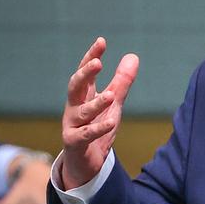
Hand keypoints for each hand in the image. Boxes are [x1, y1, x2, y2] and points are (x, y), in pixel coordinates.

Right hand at [61, 37, 138, 188]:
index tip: (101, 41)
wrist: (85, 162)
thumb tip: (132, 56)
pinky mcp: (75, 143)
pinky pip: (85, 135)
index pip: (85, 72)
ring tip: (110, 95)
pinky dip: (98, 129)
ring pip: (81, 112)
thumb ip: (121, 81)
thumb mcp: (112, 103)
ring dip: (95, 103)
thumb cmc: (97, 127)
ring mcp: (72, 125)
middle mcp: (74, 107)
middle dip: (85, 74)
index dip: (91, 56)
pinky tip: (111, 122)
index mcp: (83, 95)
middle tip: (97, 63)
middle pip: (75, 87)